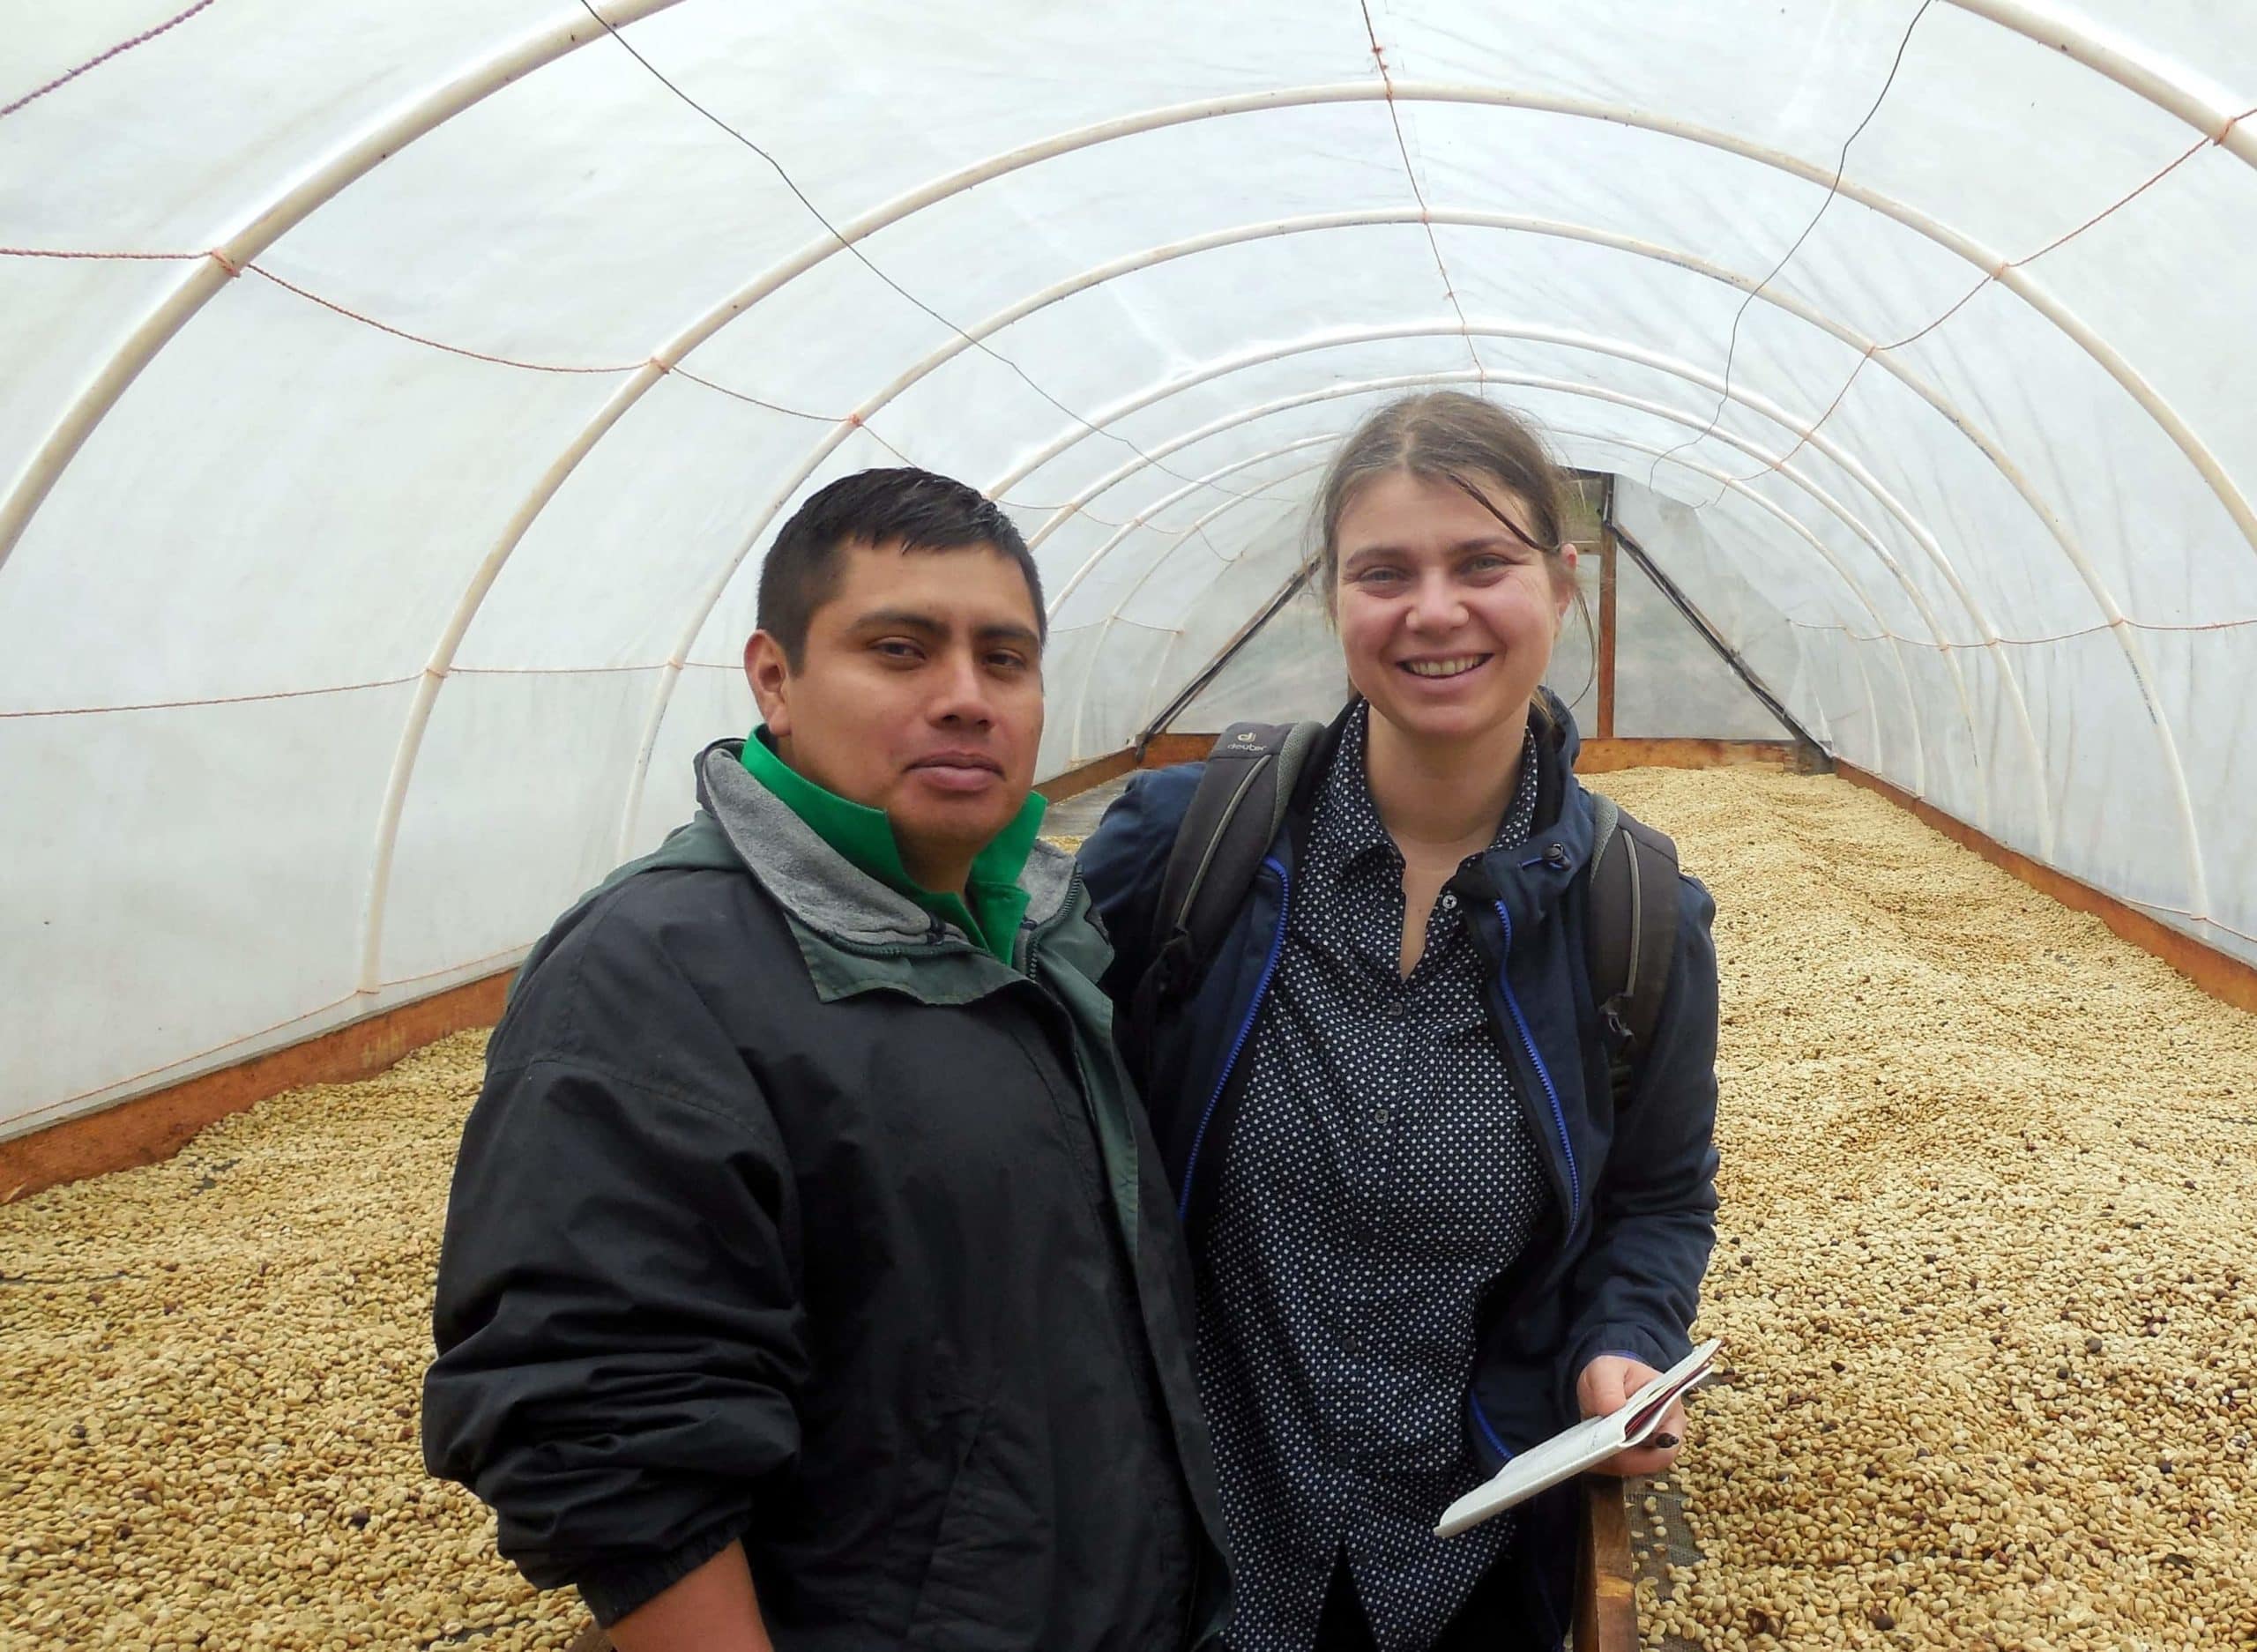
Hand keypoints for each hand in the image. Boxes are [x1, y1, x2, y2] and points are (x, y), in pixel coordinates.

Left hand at [1576, 1355, 1684, 1477]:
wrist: (1601, 1383)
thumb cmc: (1611, 1373)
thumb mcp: (1605, 1369)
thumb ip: (1608, 1386)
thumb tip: (1612, 1409)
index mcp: (1669, 1404)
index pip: (1669, 1438)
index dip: (1647, 1446)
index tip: (1619, 1442)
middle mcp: (1667, 1430)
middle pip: (1656, 1460)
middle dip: (1626, 1458)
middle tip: (1599, 1449)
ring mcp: (1651, 1447)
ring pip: (1637, 1469)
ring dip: (1613, 1463)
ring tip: (1592, 1449)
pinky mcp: (1633, 1457)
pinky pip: (1621, 1470)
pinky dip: (1605, 1465)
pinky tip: (1591, 1455)